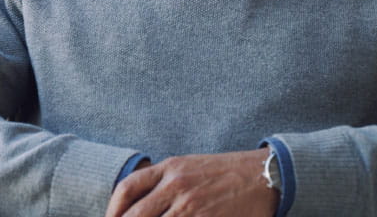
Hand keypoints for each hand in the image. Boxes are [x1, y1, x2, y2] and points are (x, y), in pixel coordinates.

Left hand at [105, 149, 278, 216]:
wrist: (264, 176)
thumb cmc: (224, 172)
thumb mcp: (189, 166)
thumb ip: (163, 181)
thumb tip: (138, 202)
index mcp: (169, 168)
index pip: (127, 188)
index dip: (112, 210)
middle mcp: (176, 185)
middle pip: (135, 216)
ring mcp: (190, 207)